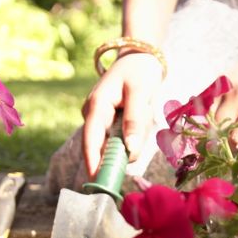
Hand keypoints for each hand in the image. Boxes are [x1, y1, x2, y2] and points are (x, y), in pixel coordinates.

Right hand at [81, 53, 164, 177]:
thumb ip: (135, 121)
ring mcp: (100, 118)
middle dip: (120, 150)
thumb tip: (129, 150)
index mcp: (97, 105)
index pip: (91, 139)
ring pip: (115, 142)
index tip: (97, 181)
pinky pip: (121, 136)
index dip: (93, 161)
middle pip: (104, 145)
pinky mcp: (109, 121)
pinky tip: (143, 112)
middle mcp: (94, 114)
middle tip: (139, 134)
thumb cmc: (139, 71)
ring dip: (133, 136)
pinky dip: (134, 131)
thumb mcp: (140, 92)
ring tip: (145, 110)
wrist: (139, 56)